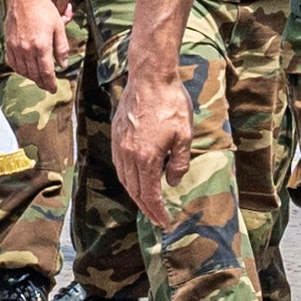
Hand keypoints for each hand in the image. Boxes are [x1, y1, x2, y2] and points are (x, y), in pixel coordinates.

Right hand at [4, 0, 67, 87]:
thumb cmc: (43, 8)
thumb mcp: (59, 27)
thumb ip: (62, 48)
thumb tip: (63, 64)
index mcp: (41, 46)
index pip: (46, 72)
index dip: (50, 83)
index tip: (53, 88)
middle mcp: (26, 49)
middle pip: (34, 74)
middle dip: (41, 82)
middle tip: (47, 86)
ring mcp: (15, 47)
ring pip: (23, 70)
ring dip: (31, 77)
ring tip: (38, 78)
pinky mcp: (8, 43)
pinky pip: (12, 62)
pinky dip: (19, 69)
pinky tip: (24, 69)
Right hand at [113, 71, 193, 226]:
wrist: (149, 78)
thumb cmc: (170, 104)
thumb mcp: (184, 135)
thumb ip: (179, 163)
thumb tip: (171, 182)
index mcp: (146, 157)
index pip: (149, 194)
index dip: (157, 211)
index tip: (164, 222)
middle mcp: (128, 154)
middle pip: (134, 190)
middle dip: (146, 208)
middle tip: (156, 219)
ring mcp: (119, 145)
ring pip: (124, 179)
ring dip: (135, 194)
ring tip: (146, 203)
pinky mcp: (116, 135)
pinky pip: (119, 165)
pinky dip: (127, 178)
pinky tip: (135, 179)